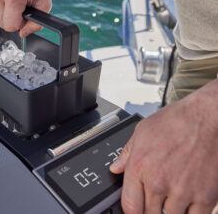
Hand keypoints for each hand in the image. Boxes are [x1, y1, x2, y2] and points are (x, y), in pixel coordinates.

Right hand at [0, 0, 50, 36]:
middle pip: (2, 23)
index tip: (23, 14)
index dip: (19, 24)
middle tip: (20, 7)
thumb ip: (36, 24)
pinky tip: (5, 0)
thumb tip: (23, 33)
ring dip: (4, 14)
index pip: (10, 26)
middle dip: (12, 19)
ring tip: (13, 2)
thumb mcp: (44, 4)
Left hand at [110, 79, 217, 213]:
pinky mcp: (205, 197)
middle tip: (156, 195)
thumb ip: (127, 153)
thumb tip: (116, 167)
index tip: (135, 207)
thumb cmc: (176, 121)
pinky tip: (187, 199)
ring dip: (169, 209)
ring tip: (172, 192)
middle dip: (150, 207)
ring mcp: (182, 191)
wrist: (206, 118)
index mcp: (140, 166)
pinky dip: (189, 212)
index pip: (130, 205)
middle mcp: (158, 182)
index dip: (131, 210)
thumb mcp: (142, 131)